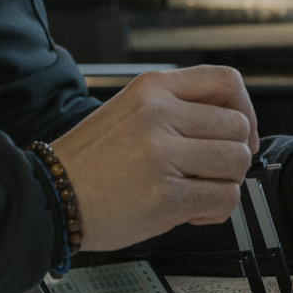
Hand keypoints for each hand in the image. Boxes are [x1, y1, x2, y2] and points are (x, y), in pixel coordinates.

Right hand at [50, 67, 258, 251]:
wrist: (49, 196)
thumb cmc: (87, 161)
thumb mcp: (128, 110)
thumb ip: (174, 108)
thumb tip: (228, 123)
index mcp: (152, 89)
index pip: (226, 81)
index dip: (244, 109)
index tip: (238, 133)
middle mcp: (160, 115)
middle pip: (237, 126)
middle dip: (232, 153)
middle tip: (211, 171)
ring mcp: (163, 155)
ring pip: (236, 162)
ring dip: (225, 182)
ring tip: (198, 190)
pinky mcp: (167, 196)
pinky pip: (224, 198)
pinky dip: (216, 210)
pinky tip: (191, 211)